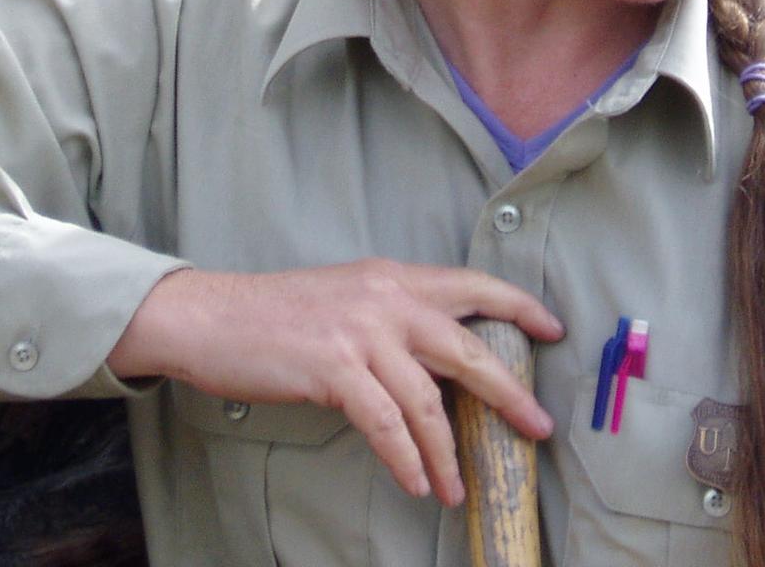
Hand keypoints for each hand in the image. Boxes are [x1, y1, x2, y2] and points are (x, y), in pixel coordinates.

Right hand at [106, 259, 562, 506]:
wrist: (212, 316)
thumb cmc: (276, 315)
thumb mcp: (347, 299)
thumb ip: (393, 318)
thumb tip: (438, 360)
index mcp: (392, 278)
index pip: (472, 285)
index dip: (518, 306)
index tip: (551, 329)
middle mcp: (386, 298)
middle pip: (468, 348)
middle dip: (509, 392)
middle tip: (537, 426)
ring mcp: (361, 332)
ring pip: (428, 399)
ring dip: (448, 451)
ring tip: (456, 486)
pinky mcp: (334, 368)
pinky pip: (386, 424)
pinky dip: (406, 459)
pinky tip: (415, 482)